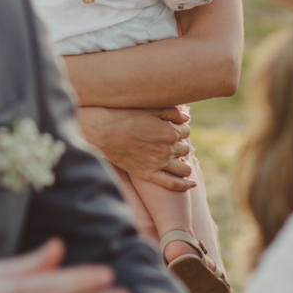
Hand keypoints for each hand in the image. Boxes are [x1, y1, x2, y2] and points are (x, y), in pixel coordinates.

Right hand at [78, 106, 193, 190]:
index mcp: (169, 132)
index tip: (171, 127)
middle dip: (180, 144)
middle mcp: (167, 149)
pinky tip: (190, 184)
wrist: (101, 130)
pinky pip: (172, 184)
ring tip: (177, 159)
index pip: (185, 131)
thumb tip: (186, 118)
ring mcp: (158, 164)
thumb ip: (171, 112)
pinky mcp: (148, 175)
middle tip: (169, 141)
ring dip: (184, 162)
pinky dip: (184, 185)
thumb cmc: (123, 115)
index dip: (179, 128)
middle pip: (185, 148)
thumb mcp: (149, 108)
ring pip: (184, 167)